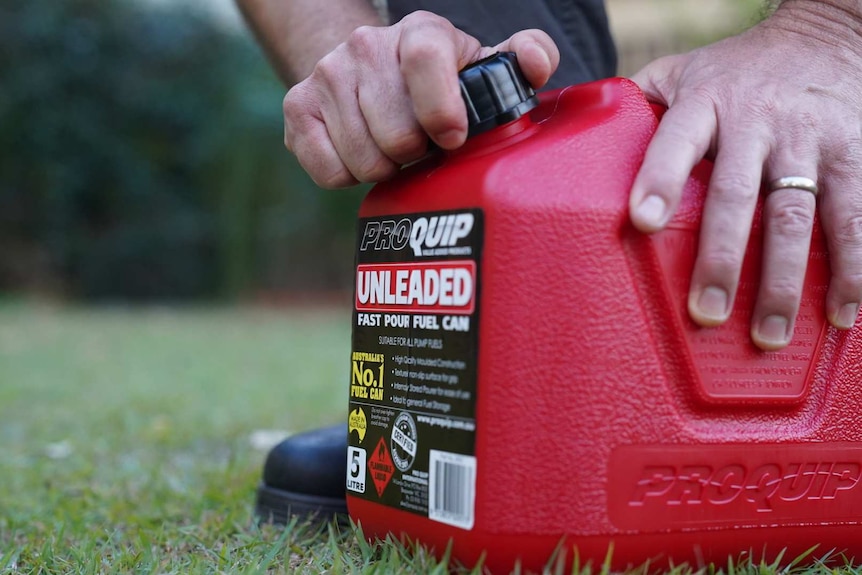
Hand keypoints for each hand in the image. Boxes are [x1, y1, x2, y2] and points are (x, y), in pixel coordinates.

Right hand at [282, 11, 558, 187]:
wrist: (366, 72)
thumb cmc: (438, 82)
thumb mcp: (482, 68)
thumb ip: (522, 61)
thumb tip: (535, 62)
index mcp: (421, 33)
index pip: (426, 59)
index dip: (442, 111)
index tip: (451, 138)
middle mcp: (367, 46)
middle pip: (396, 132)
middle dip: (416, 152)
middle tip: (420, 144)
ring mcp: (327, 75)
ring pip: (364, 158)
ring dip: (386, 167)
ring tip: (393, 148)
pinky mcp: (297, 108)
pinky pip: (329, 170)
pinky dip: (349, 175)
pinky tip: (361, 153)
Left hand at [628, 1, 861, 349]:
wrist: (826, 36)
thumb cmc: (737, 69)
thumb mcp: (683, 71)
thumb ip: (639, 104)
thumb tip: (582, 140)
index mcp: (705, 103)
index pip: (675, 140)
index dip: (659, 178)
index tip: (643, 221)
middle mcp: (757, 122)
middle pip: (737, 195)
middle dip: (722, 258)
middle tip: (707, 312)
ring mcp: (809, 140)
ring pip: (797, 216)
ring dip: (785, 281)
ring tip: (769, 334)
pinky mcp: (854, 155)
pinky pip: (855, 216)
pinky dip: (853, 267)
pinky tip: (842, 311)